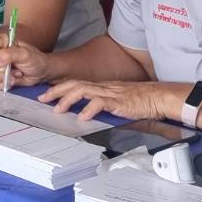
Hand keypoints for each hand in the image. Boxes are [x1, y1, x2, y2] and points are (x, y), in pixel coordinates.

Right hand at [0, 35, 53, 88]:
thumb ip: (8, 55)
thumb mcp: (25, 55)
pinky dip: (3, 85)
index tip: (5, 63)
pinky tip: (13, 80)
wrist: (42, 72)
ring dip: (3, 79)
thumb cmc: (36, 60)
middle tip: (13, 72)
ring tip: (16, 75)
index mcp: (1, 41)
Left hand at [39, 78, 181, 121]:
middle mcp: (102, 87)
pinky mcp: (119, 101)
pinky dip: (89, 109)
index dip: (59, 88)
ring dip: (67, 99)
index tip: (46, 95)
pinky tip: (82, 117)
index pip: (76, 83)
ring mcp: (110, 93)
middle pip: (74, 84)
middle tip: (43, 99)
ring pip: (83, 90)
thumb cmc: (140, 100)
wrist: (159, 97)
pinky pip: (100, 103)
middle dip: (56, 91)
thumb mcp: (116, 102)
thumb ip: (101, 106)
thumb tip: (86, 115)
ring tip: (58, 109)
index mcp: (101, 87)